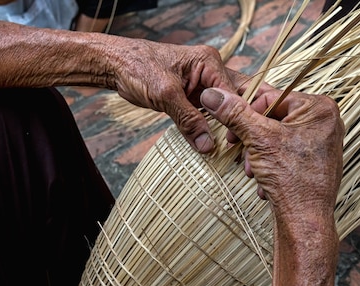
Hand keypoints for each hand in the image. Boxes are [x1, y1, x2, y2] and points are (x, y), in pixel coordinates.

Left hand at [108, 39, 235, 152]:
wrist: (117, 66)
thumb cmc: (137, 68)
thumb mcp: (165, 95)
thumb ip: (188, 119)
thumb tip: (207, 145)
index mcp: (209, 62)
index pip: (233, 93)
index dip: (236, 117)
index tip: (233, 141)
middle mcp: (211, 71)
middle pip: (237, 98)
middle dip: (241, 119)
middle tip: (241, 145)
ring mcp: (203, 85)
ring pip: (226, 108)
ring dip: (228, 127)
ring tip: (232, 149)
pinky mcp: (194, 97)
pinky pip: (210, 115)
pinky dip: (214, 128)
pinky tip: (216, 144)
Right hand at [200, 85, 343, 216]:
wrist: (305, 221)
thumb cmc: (293, 180)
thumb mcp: (258, 139)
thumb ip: (235, 114)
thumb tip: (214, 95)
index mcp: (320, 109)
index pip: (272, 96)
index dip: (246, 111)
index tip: (229, 124)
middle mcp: (325, 123)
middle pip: (273, 117)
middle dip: (252, 136)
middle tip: (237, 147)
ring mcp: (321, 144)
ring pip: (276, 137)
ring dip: (257, 152)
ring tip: (253, 169)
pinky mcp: (313, 162)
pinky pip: (284, 153)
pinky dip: (268, 163)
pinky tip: (263, 177)